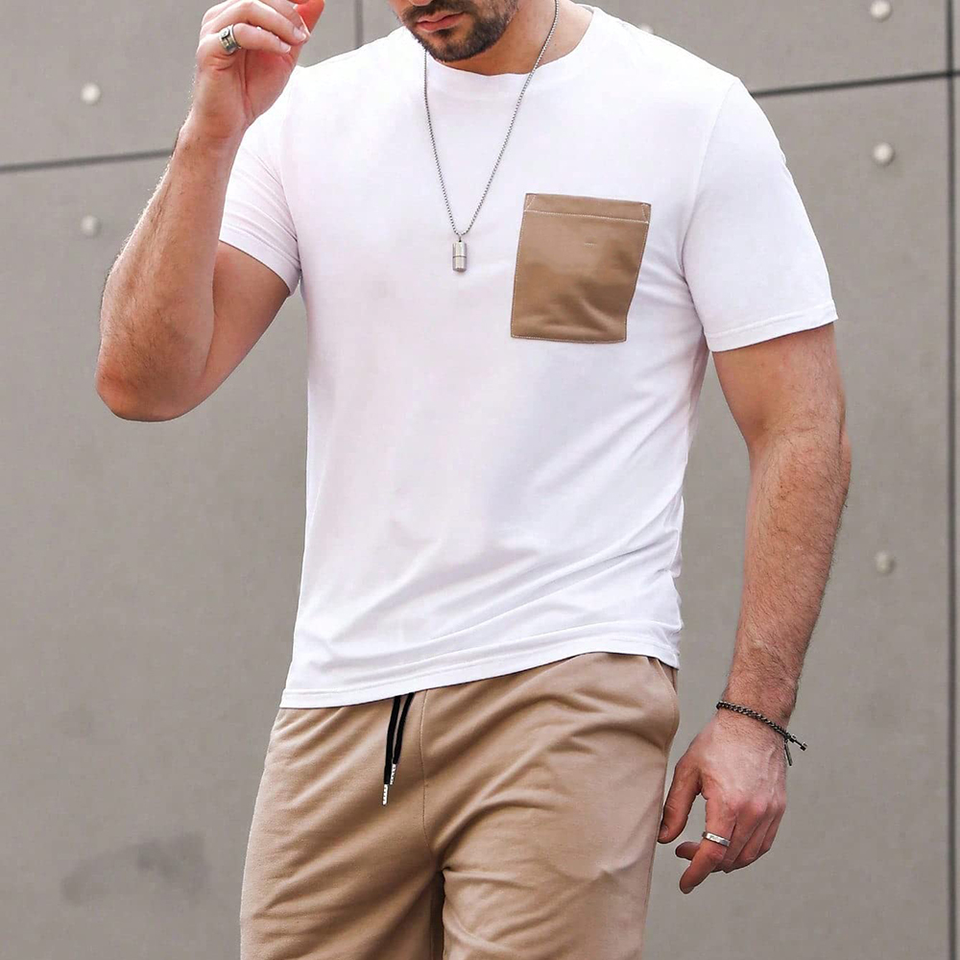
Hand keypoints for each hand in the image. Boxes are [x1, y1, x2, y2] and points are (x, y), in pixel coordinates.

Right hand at [187, 0, 326, 141]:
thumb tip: (317, 2)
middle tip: (303, 32)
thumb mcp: (283, 55)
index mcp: (237, 15)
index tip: (308, 8)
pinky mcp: (210, 49)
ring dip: (279, 22)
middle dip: (286, 11)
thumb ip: (296, 29)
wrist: (231, 121)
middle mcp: (222, 17)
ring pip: (248, 7)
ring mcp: (214, 31)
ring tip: (294, 41)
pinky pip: (240, 32)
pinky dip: (265, 38)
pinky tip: (280, 50)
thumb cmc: (250, 90)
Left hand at [657, 708, 787, 893]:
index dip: (696, 873)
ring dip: (725, 861)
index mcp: (728, 804)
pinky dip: (745, 852)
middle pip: (730, 859)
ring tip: (704, 847)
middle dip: (705, 863)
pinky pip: (763, 844)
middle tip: (684, 849)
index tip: (685, 884)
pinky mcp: (778, 809)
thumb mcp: (687, 771)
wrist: (753, 721)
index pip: (713, 854)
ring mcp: (770, 812)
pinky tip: (728, 842)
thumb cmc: (717, 742)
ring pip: (748, 856)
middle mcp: (754, 813)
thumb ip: (675, 808)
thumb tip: (665, 837)